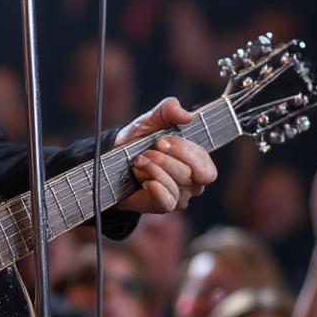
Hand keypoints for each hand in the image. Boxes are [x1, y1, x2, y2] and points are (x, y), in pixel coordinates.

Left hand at [114, 97, 216, 213]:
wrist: (112, 159)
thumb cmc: (138, 141)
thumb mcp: (151, 120)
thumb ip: (169, 110)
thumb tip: (186, 115)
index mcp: (196, 162)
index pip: (204, 164)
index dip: (185, 152)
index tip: (162, 141)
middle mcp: (192, 182)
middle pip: (189, 175)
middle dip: (164, 160)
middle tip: (145, 152)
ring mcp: (179, 196)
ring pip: (176, 187)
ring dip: (153, 170)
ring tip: (138, 163)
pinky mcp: (162, 206)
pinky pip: (167, 201)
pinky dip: (155, 188)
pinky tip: (144, 181)